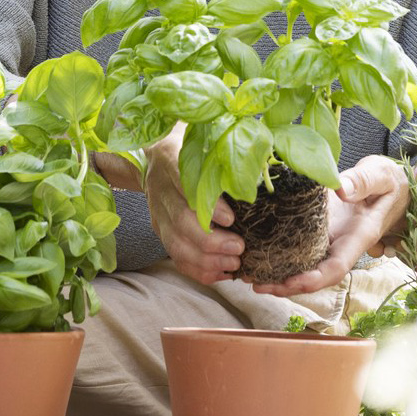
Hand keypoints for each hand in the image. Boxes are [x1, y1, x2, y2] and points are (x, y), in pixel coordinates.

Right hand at [142, 128, 245, 285]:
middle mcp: (161, 190)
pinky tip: (221, 273)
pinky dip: (198, 270)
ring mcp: (158, 214)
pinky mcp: (161, 231)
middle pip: (182, 222)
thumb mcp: (203, 141)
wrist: (155, 156)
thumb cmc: (190, 148)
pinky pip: (176, 257)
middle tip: (239, 247)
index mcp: (171, 162)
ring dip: (206, 260)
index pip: (186, 186)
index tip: (231, 219)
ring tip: (233, 263)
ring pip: (176, 244)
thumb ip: (222, 154)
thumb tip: (260, 162)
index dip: (209, 206)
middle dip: (212, 241)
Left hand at [251, 155, 407, 297]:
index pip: (336, 267)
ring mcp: (330, 239)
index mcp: (358, 237)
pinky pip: (299, 246)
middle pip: (314, 274)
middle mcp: (341, 244)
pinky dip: (278, 253)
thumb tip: (340, 190)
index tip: (290, 281)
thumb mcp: (381, 176)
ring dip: (278, 275)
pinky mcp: (319, 229)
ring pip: (304, 265)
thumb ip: (363, 181)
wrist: (393, 183)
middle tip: (257, 284)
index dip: (313, 279)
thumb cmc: (390, 181)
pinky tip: (256, 252)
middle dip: (287, 285)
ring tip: (248, 275)